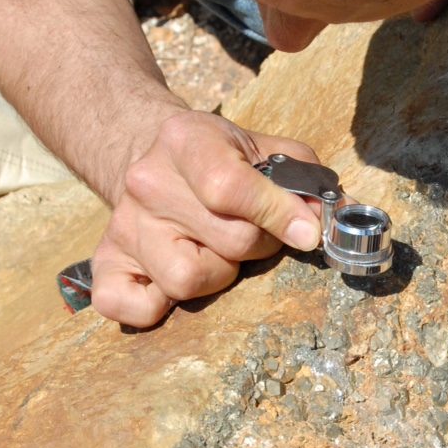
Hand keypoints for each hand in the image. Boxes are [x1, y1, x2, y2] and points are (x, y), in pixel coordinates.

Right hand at [90, 110, 322, 326]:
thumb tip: (342, 220)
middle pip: (227, 241)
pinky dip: (154, 307)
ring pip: (187, 280)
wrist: (151, 156)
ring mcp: (124, 225)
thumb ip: (306, 182)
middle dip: (258, 243)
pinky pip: (127, 307)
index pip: (230, 188)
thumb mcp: (265, 151)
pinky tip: (172, 280)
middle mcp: (146, 181)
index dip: (278, 215)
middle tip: (255, 230)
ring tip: (215, 249)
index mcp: (186, 140)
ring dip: (217, 274)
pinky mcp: (105, 262)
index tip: (307, 231)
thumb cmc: (221, 158)